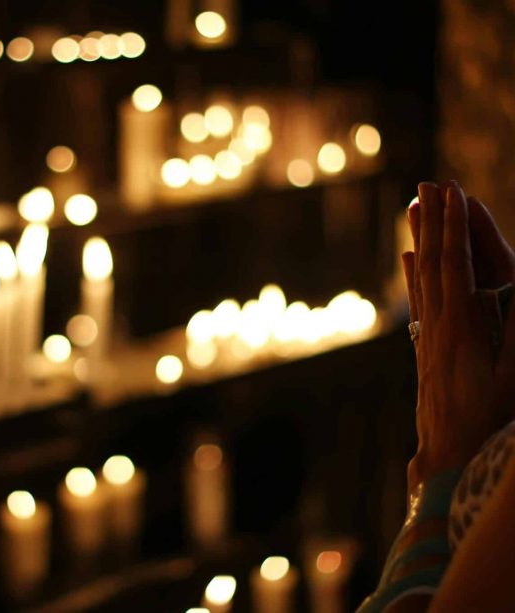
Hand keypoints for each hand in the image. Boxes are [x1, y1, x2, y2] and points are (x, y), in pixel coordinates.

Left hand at [401, 181, 514, 488]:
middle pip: (432, 263)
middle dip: (432, 223)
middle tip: (426, 187)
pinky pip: (418, 303)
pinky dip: (414, 277)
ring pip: (421, 279)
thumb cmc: (492, 421)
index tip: (451, 193)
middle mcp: (437, 325)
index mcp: (461, 325)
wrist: (450, 459)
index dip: (454, 227)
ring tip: (414, 211)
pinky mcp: (426, 351)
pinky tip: (409, 262)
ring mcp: (428, 337)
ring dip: (420, 242)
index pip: (456, 264)